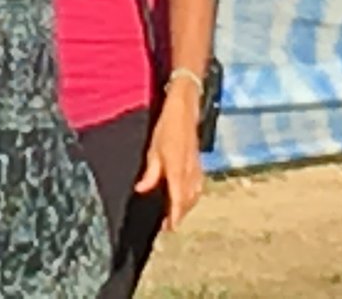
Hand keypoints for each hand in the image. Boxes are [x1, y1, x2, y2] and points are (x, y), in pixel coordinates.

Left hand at [138, 95, 206, 228]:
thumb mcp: (154, 149)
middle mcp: (190, 172)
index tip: (170, 228)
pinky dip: (192, 197)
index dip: (175, 215)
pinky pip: (198, 187)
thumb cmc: (167, 128)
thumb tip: (141, 190)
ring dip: (186, 207)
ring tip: (175, 214)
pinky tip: (186, 199)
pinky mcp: (199, 165)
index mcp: (177, 169)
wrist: (185, 112)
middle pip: (187, 201)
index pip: (178, 199)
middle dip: (179, 214)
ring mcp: (197, 169)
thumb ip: (150, 173)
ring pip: (194, 195)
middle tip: (167, 224)